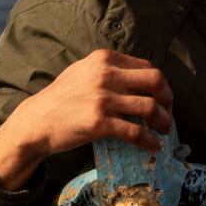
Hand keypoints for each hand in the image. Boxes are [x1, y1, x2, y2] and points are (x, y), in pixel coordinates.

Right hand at [0, 51, 175, 189]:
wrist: (37, 120)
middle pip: (156, 81)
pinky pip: (136, 132)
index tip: (163, 99)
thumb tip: (139, 79)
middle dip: (168, 99)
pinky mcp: (100, 122)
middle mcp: (106, 74)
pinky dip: (150, 141)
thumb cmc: (61, 98)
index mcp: (105, 59)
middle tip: (167, 114)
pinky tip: (154, 147)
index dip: (161, 85)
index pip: (148, 67)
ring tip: (164, 131)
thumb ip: (109, 69)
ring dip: (163, 121)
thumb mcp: (83, 71)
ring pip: (150, 107)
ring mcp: (103, 98)